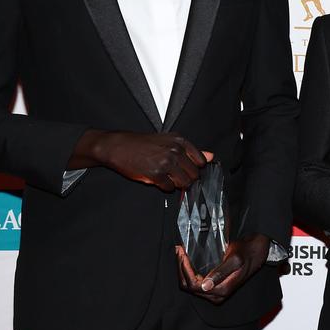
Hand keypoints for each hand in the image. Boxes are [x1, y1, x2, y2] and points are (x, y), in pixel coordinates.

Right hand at [73, 130, 212, 190]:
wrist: (118, 146)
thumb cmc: (142, 143)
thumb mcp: (168, 141)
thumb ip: (192, 150)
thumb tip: (211, 156)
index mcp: (180, 141)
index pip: (201, 161)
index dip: (194, 168)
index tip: (187, 170)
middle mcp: (175, 150)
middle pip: (194, 174)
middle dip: (186, 178)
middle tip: (174, 176)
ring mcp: (166, 162)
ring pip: (184, 183)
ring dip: (177, 184)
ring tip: (167, 178)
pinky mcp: (156, 174)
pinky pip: (170, 188)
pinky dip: (165, 187)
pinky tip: (158, 180)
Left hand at [176, 233, 270, 303]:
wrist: (256, 252)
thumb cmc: (247, 253)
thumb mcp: (235, 259)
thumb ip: (221, 272)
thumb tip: (205, 286)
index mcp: (222, 290)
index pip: (194, 285)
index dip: (185, 270)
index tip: (183, 253)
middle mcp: (217, 295)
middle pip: (189, 287)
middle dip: (181, 268)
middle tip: (180, 250)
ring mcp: (215, 292)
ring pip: (190, 286)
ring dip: (183, 270)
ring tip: (181, 253)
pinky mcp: (214, 287)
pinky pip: (195, 283)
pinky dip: (189, 272)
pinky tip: (188, 260)